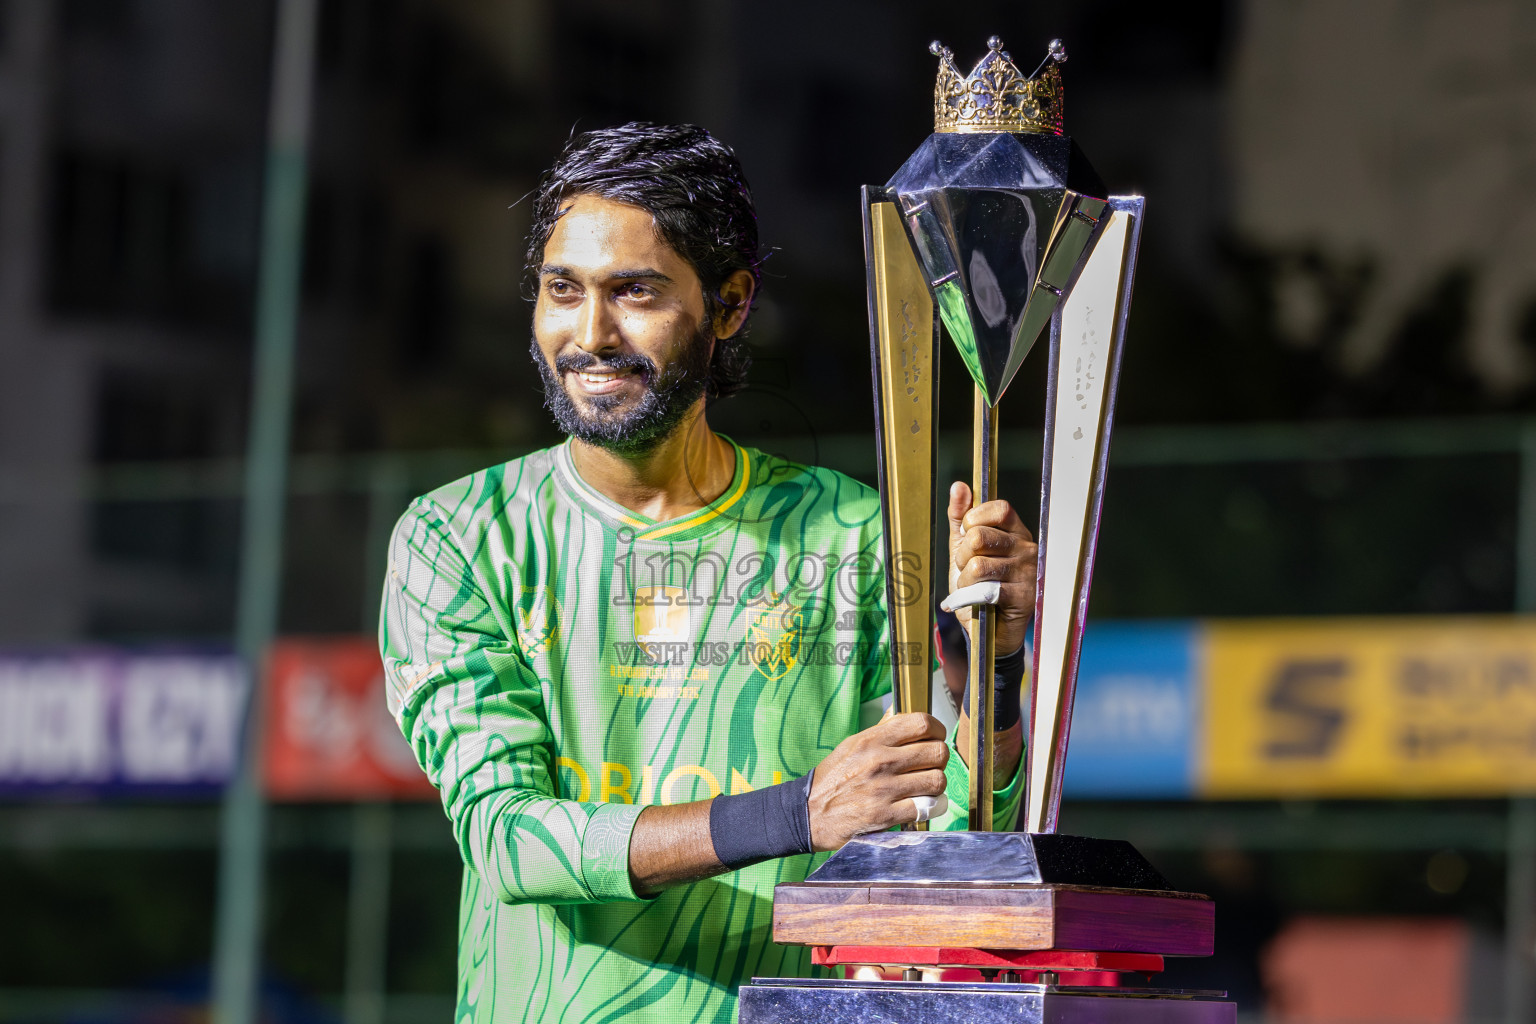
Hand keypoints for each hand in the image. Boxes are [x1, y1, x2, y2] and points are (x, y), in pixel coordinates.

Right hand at [807, 712, 948, 850]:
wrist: (809, 813)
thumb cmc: (833, 778)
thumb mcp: (852, 745)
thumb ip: (880, 732)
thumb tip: (901, 715)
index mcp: (871, 740)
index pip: (921, 723)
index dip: (937, 730)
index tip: (935, 738)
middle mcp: (879, 761)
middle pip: (937, 752)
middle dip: (939, 760)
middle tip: (931, 766)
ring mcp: (883, 789)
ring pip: (936, 780)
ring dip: (936, 785)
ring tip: (927, 787)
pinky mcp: (885, 815)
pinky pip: (927, 807)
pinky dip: (932, 807)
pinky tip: (925, 805)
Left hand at [947, 482, 1037, 656]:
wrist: (988, 629)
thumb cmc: (978, 585)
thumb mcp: (964, 549)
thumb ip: (960, 518)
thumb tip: (959, 486)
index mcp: (1016, 532)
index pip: (1000, 508)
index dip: (975, 520)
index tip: (968, 537)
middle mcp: (1027, 549)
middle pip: (981, 537)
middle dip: (962, 556)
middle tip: (968, 569)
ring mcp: (1028, 573)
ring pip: (978, 565)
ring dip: (964, 581)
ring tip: (974, 588)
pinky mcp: (1024, 597)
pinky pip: (985, 590)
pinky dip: (971, 598)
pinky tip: (979, 601)